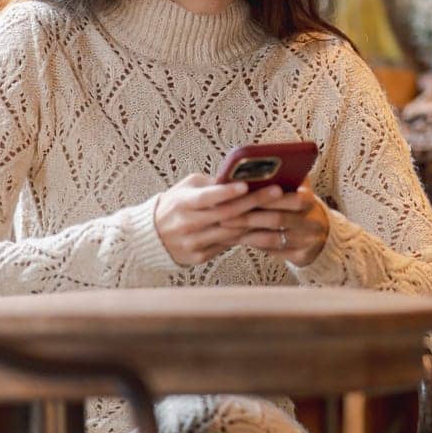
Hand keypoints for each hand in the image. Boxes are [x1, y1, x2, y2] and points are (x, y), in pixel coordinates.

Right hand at [153, 174, 274, 266]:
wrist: (151, 236)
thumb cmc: (175, 204)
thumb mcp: (186, 188)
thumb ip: (210, 184)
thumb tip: (239, 176)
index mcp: (182, 203)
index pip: (206, 198)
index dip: (226, 192)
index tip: (246, 185)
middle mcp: (187, 225)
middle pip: (225, 215)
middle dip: (253, 202)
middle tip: (279, 192)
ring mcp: (193, 243)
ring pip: (231, 233)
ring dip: (258, 223)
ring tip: (281, 212)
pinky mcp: (199, 257)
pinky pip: (228, 246)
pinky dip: (247, 237)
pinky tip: (268, 230)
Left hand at [229, 185, 330, 266]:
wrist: (320, 234)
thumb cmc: (298, 206)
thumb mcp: (298, 188)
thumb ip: (284, 177)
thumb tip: (256, 162)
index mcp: (310, 200)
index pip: (292, 197)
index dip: (267, 197)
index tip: (242, 194)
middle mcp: (312, 221)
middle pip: (278, 219)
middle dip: (249, 217)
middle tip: (223, 215)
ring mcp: (307, 241)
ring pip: (272, 238)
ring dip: (246, 233)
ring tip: (226, 228)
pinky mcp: (301, 257)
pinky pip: (272, 252)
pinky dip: (253, 244)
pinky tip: (236, 239)